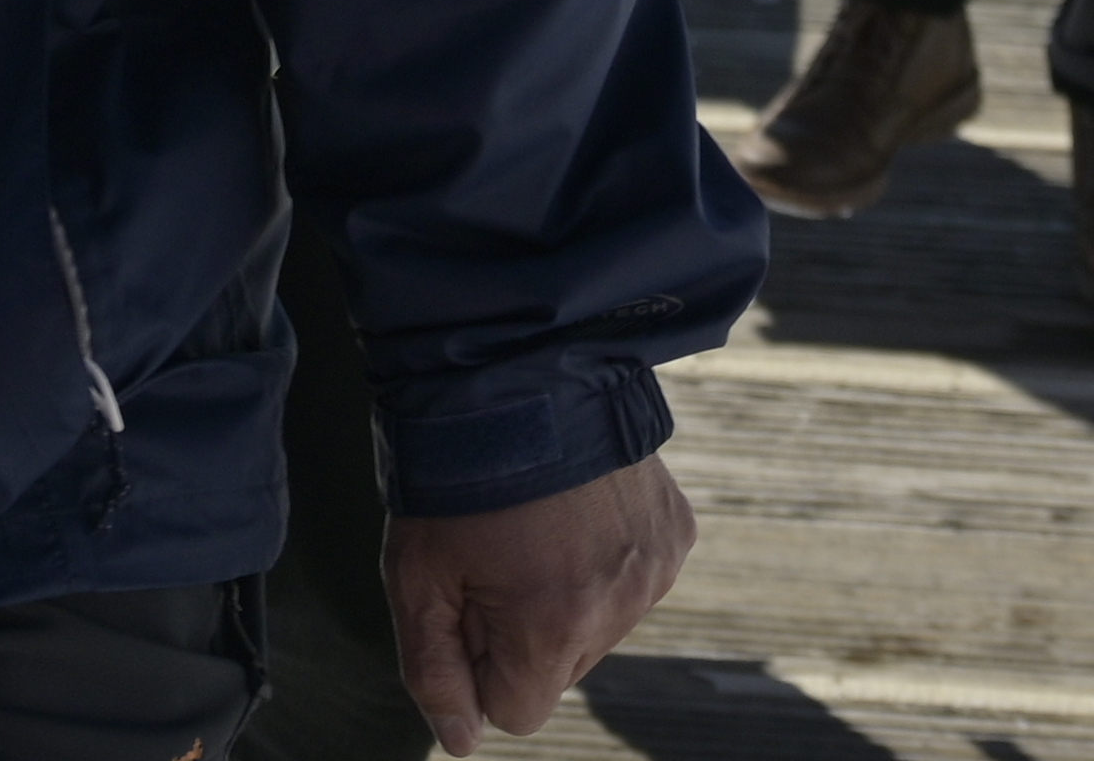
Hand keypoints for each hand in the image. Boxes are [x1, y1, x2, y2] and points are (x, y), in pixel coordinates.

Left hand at [390, 455, 694, 750]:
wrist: (522, 370)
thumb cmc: (455, 479)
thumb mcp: (416, 578)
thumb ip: (434, 673)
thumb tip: (465, 741)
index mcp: (551, 629)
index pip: (517, 710)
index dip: (480, 661)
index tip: (468, 600)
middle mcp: (619, 608)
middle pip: (559, 670)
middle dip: (524, 631)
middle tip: (497, 553)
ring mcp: (656, 567)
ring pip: (598, 626)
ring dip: (567, 594)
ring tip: (538, 523)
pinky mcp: (677, 531)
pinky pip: (635, 579)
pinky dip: (606, 557)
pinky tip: (577, 507)